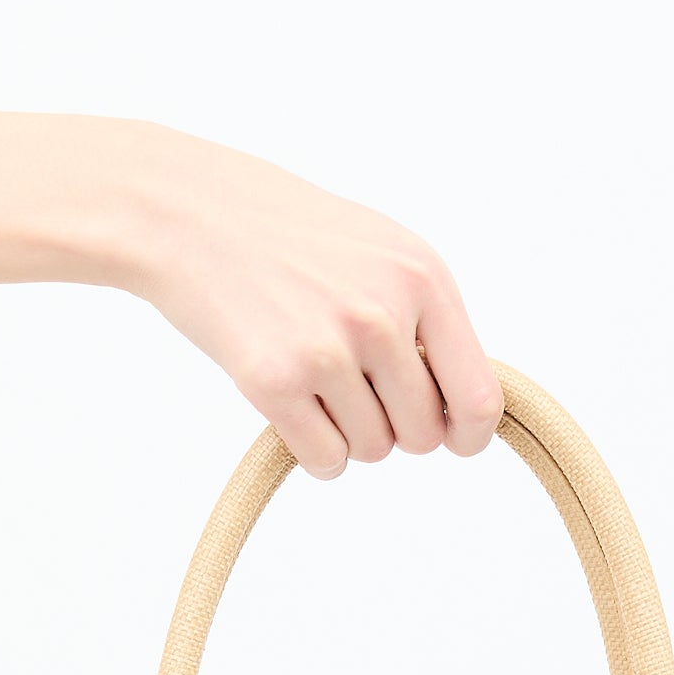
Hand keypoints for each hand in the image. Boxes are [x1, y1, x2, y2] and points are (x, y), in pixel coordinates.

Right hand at [97, 122, 502, 476]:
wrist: (193, 214)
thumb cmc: (290, 236)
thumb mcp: (382, 251)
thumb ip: (428, 319)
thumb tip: (467, 408)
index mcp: (422, 280)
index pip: (479, 397)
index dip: (468, 434)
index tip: (453, 439)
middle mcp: (382, 316)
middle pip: (423, 435)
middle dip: (395, 428)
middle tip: (356, 390)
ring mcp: (327, 350)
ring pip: (373, 450)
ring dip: (348, 435)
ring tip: (315, 382)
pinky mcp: (274, 381)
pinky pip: (325, 460)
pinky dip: (314, 451)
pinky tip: (295, 409)